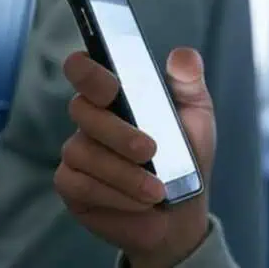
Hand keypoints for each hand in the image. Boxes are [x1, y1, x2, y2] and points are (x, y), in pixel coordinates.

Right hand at [54, 48, 214, 267]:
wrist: (181, 212)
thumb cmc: (185, 158)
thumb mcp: (196, 116)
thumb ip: (189, 82)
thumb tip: (184, 55)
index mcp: (116, 94)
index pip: (85, 69)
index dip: (87, 71)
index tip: (110, 87)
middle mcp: (90, 118)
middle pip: (82, 110)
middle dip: (117, 133)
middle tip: (150, 151)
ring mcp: (77, 152)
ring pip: (82, 151)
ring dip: (123, 173)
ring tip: (156, 190)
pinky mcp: (71, 185)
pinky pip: (81, 184)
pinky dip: (115, 194)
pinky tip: (139, 201)